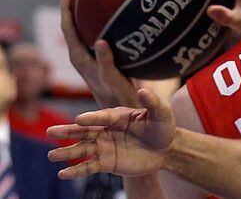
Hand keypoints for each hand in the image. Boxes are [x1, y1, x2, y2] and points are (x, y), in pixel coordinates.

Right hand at [48, 88, 175, 177]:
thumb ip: (152, 103)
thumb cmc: (163, 128)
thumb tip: (143, 90)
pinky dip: (76, 171)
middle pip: (84, 131)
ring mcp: (105, 146)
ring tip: (51, 155)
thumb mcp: (162, 114)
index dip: (91, 118)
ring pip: (83, 149)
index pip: (102, 117)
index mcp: (118, 116)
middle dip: (68, 131)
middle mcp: (107, 130)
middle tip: (50, 131)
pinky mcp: (107, 162)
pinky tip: (62, 174)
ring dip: (67, 152)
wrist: (167, 149)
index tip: (79, 119)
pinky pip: (89, 166)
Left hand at [61, 0, 138, 107]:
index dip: (66, 8)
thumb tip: (101, 41)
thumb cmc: (117, 95)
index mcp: (79, 58)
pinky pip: (90, 36)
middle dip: (69, 6)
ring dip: (79, 14)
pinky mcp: (98, 59)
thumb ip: (106, 61)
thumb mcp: (112, 79)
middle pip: (69, 26)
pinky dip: (92, 24)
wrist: (119, 110)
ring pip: (79, 31)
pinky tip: (104, 18)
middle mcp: (80, 56)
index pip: (67, 28)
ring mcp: (88, 58)